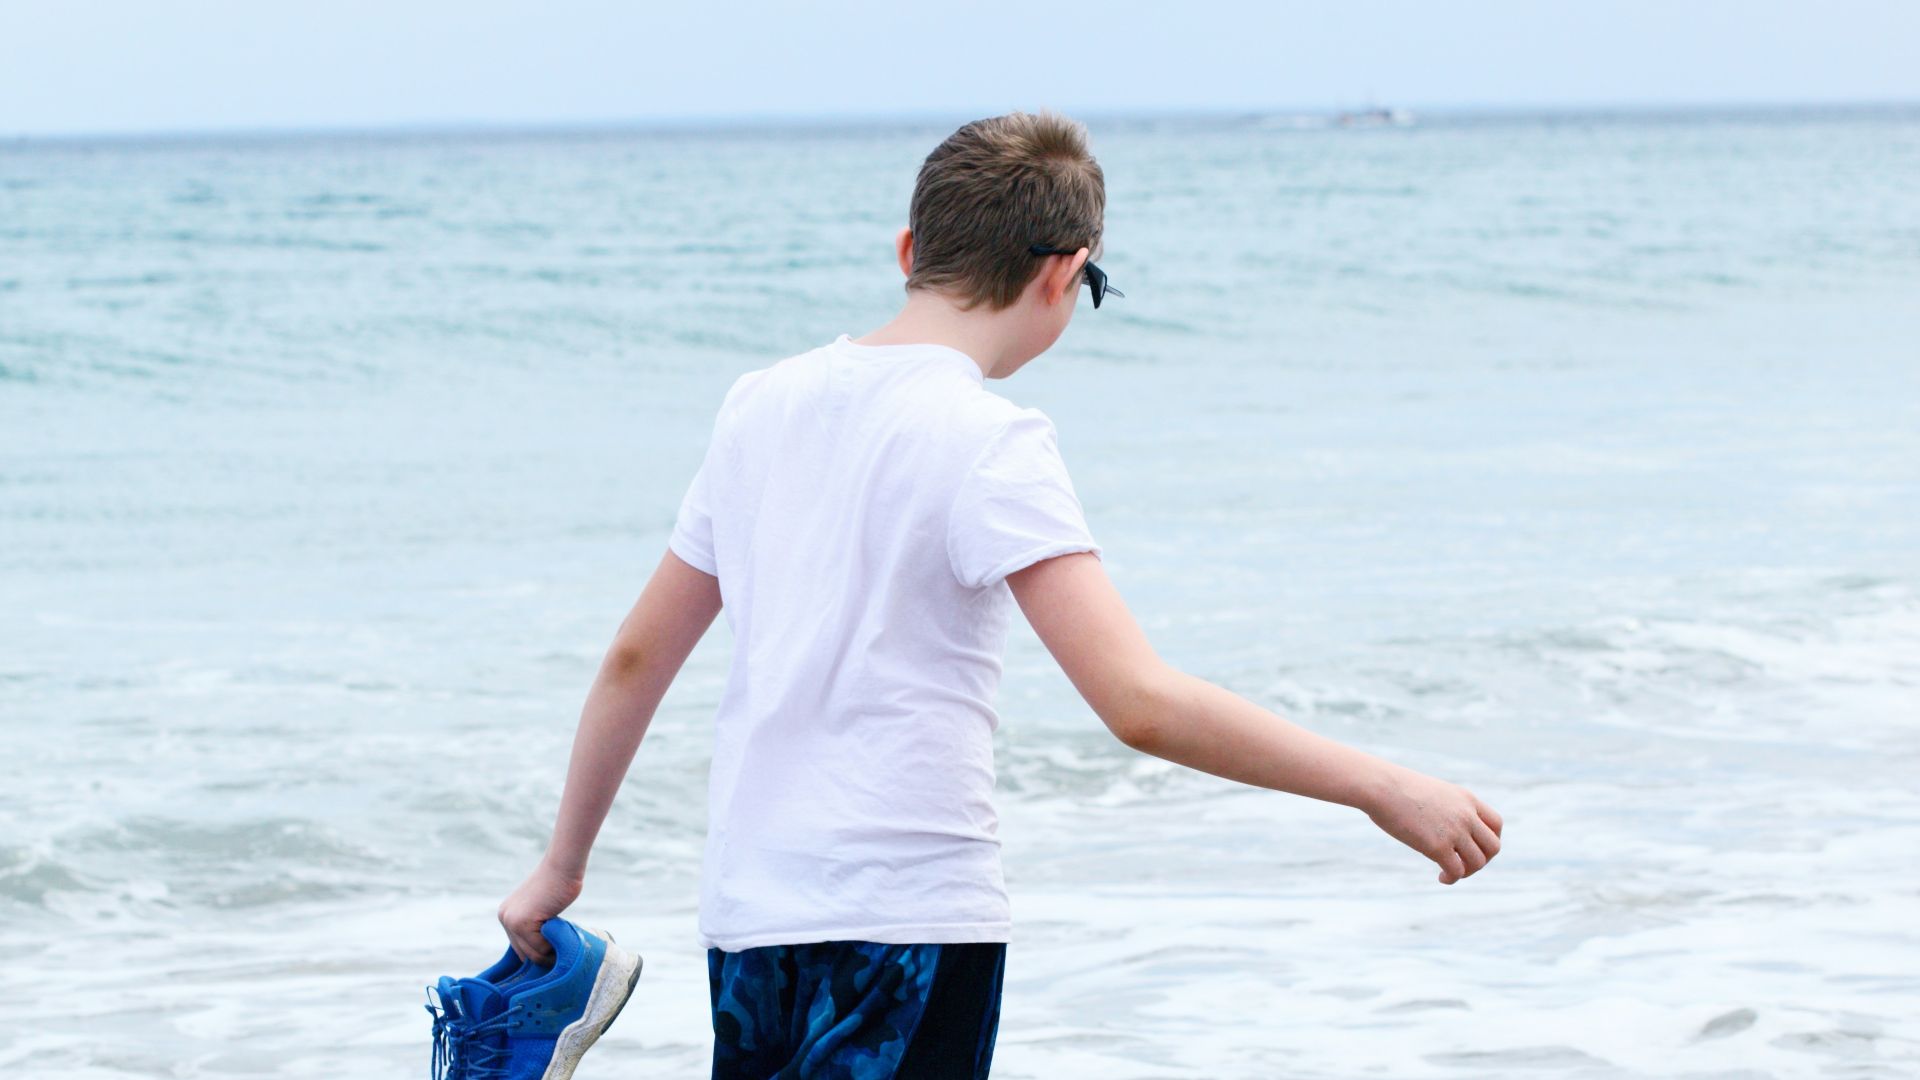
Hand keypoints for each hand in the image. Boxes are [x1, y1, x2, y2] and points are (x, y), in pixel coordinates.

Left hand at [498, 859, 583, 964]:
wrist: (563, 866)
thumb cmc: (560, 883)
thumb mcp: (541, 907)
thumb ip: (536, 925)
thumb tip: (543, 954)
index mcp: (507, 915)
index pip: (520, 947)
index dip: (538, 952)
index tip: (555, 952)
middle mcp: (505, 918)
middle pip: (524, 954)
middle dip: (544, 956)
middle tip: (562, 951)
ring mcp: (511, 921)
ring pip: (533, 954)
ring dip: (551, 952)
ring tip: (563, 941)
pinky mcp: (522, 923)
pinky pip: (542, 947)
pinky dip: (555, 944)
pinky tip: (562, 931)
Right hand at [1362, 763, 1502, 884]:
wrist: (1381, 787)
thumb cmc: (1396, 788)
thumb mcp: (1431, 792)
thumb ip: (1444, 807)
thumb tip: (1440, 824)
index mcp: (1466, 799)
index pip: (1496, 824)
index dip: (1490, 840)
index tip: (1474, 847)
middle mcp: (1466, 815)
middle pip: (1493, 846)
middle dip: (1482, 860)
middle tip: (1464, 864)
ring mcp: (1454, 831)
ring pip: (1478, 862)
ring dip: (1467, 872)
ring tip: (1449, 872)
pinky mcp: (1438, 846)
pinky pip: (1456, 871)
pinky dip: (1452, 878)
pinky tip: (1441, 878)